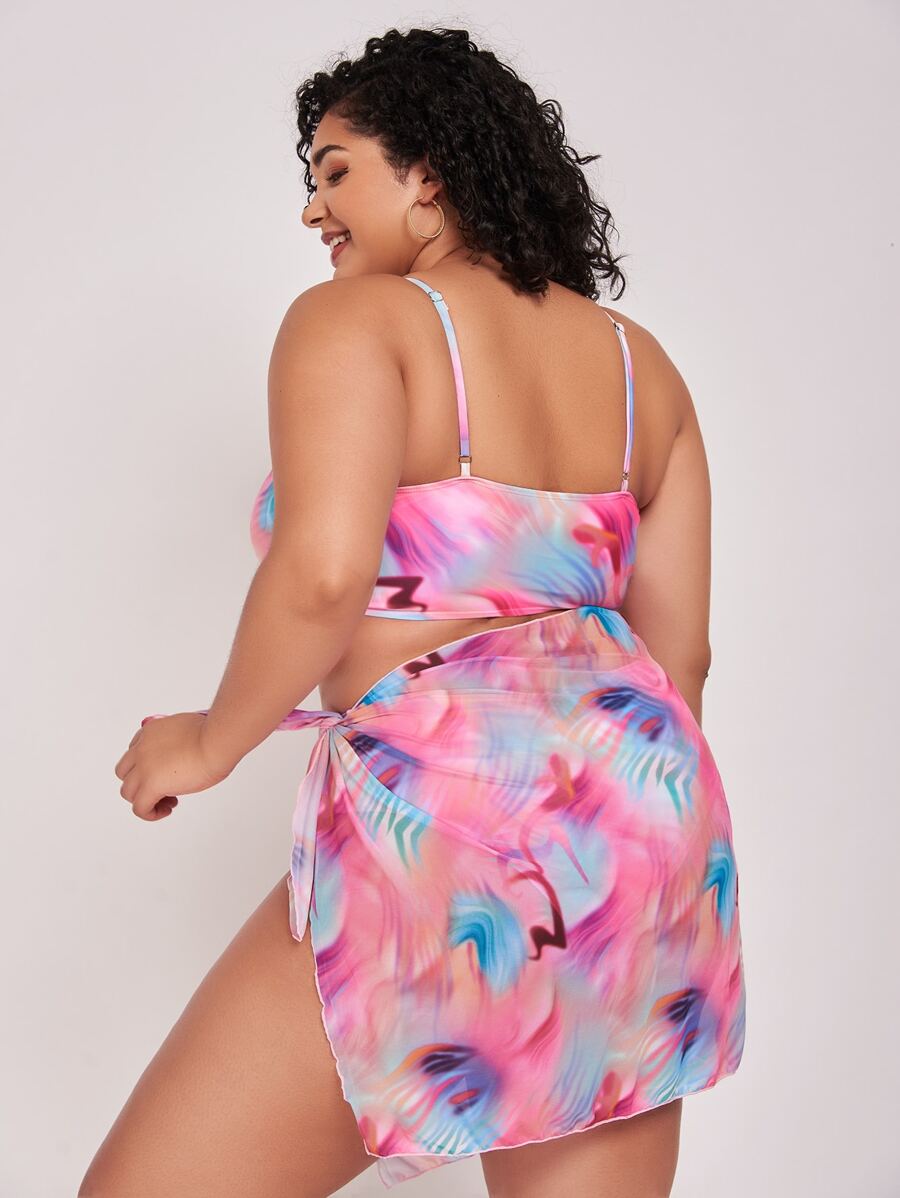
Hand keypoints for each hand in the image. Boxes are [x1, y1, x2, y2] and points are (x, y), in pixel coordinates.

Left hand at [115, 712, 233, 821]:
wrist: (216, 741)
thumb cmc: (212, 735)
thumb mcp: (188, 729)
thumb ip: (178, 739)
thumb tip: (181, 755)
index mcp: (151, 730)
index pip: (134, 751)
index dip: (146, 766)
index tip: (163, 773)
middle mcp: (141, 748)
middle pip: (125, 773)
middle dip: (141, 783)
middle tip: (165, 788)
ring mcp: (143, 767)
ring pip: (128, 792)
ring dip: (145, 799)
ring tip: (169, 801)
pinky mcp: (151, 785)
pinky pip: (139, 808)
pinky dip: (150, 813)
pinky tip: (167, 810)